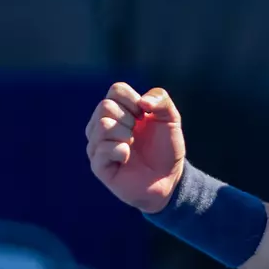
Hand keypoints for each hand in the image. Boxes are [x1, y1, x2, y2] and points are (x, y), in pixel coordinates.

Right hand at [85, 82, 185, 212]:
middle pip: (106, 106)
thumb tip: (142, 101)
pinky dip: (120, 151)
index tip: (145, 116)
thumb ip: (161, 99)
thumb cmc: (166, 147)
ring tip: (132, 147)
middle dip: (129, 119)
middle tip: (138, 134)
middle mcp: (102, 124)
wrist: (169, 178)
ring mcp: (97, 144)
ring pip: (102, 125)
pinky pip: (102, 148)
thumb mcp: (171, 118)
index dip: (134, 101)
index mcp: (118, 109)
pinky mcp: (98, 165)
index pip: (116, 90)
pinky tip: (127, 158)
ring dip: (126, 136)